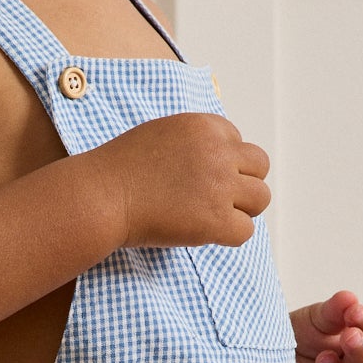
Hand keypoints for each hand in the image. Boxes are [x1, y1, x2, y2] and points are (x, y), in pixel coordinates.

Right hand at [93, 113, 270, 248]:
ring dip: (241, 209)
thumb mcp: (161, 134)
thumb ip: (194, 142)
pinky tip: (203, 232)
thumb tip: (220, 159)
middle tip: (216, 198)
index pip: (239, 142)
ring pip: (260, 198)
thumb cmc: (120, 169)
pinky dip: (228, 235)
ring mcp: (220, 186)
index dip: (224, 162)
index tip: (200, 177)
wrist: (101, 195)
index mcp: (205, 126)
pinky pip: (245, 231)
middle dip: (243, 182)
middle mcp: (218, 152)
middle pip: (260, 166)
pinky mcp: (215, 220)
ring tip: (212, 215)